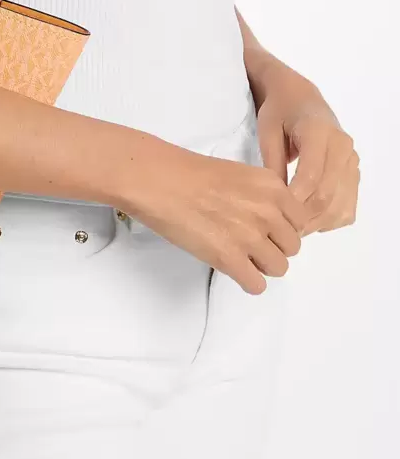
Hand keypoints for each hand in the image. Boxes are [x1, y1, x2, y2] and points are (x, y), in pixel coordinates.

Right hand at [117, 139, 307, 295]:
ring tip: (238, 255)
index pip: (301, 222)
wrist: (158, 180)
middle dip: (273, 247)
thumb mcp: (240, 174)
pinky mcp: (229, 259)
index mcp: (273, 188)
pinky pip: (256, 285)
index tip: (264, 229)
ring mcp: (250, 237)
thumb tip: (273, 224)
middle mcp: (268, 212)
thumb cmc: (189, 174)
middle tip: (247, 242)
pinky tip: (232, 268)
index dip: (282, 228)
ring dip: (261, 266)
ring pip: (279, 268)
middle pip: (292, 247)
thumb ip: (263, 197)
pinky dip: (246, 281)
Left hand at [254, 64, 359, 236]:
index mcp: (320, 132)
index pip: (311, 175)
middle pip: (327, 194)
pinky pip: (347, 207)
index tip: (274, 212)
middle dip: (302, 216)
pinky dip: (329, 220)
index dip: (294, 199)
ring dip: (315, 223)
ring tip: (291, 227)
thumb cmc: (279, 111)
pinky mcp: (354, 174)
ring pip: (340, 206)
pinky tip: (308, 219)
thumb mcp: (267, 130)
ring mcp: (352, 162)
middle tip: (279, 227)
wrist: (302, 99)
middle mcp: (343, 148)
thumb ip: (272, 162)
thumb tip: (276, 198)